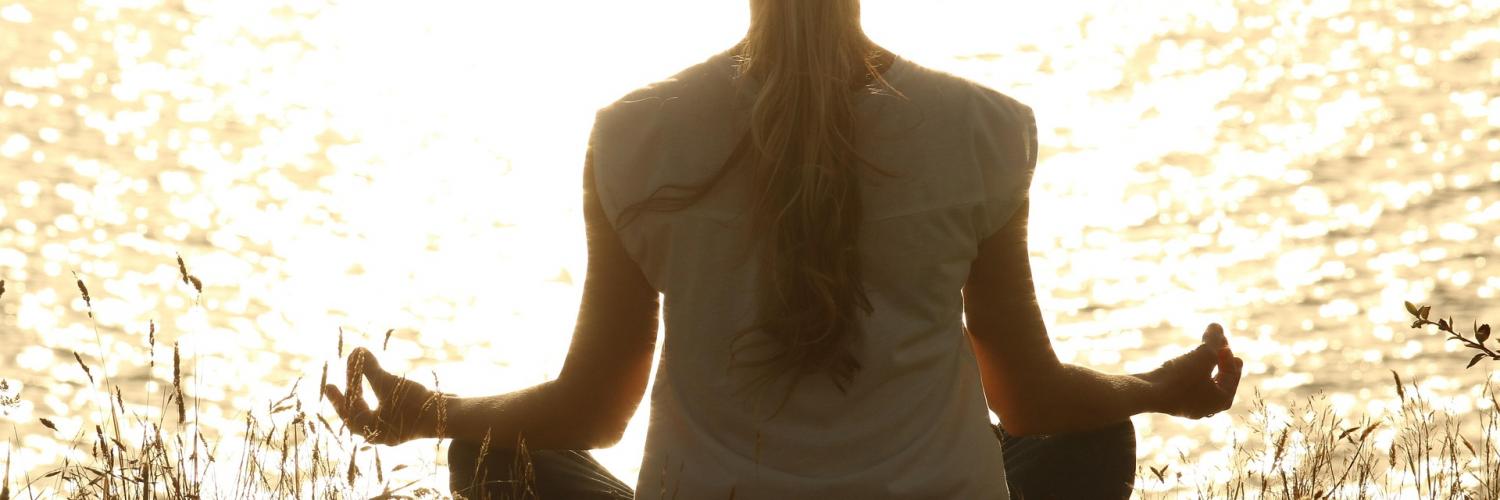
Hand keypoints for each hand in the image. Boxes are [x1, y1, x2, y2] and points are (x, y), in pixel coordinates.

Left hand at [323, 347, 445, 444]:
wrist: (449, 416)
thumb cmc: (415, 403)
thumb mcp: (389, 384)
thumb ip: (369, 369)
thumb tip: (355, 350)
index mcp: (372, 431)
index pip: (350, 413)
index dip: (338, 398)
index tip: (329, 384)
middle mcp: (382, 434)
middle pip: (359, 415)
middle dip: (350, 396)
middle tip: (334, 385)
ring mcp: (396, 429)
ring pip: (373, 413)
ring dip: (365, 396)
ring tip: (358, 382)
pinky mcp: (408, 422)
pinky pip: (386, 410)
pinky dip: (380, 397)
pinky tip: (382, 385)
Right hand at [1138, 323, 1243, 418]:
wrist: (1146, 394)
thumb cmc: (1181, 377)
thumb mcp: (1203, 355)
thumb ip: (1214, 340)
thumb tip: (1217, 325)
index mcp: (1221, 400)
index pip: (1231, 374)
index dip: (1228, 354)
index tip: (1222, 339)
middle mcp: (1207, 407)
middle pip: (1219, 380)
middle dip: (1220, 360)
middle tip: (1224, 347)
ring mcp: (1189, 406)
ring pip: (1202, 382)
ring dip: (1204, 364)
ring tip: (1202, 350)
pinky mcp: (1172, 400)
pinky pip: (1187, 384)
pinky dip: (1190, 371)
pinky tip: (1183, 362)